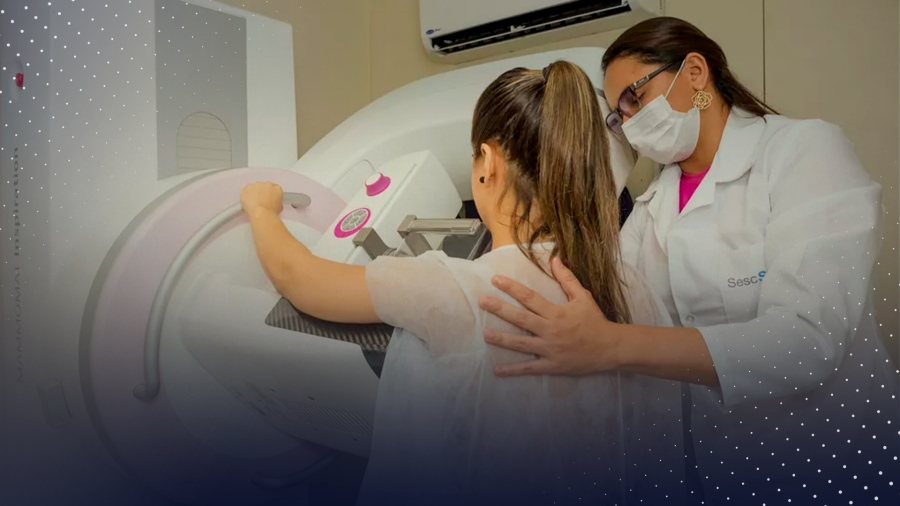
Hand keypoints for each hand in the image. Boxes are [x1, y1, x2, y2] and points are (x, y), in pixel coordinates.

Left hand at [241, 182, 283, 216]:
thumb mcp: (279, 207)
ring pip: (255, 187)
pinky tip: (247, 202)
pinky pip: (247, 190)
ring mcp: (257, 184)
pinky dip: (247, 195)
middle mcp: (267, 184)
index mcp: (277, 188)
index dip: (271, 194)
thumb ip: (276, 201)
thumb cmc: (272, 212)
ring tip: (253, 202)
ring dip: (255, 193)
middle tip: (261, 201)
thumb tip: (272, 202)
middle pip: (265, 186)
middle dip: (263, 192)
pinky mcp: (248, 187)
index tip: (269, 199)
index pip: (274, 189)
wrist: (261, 213)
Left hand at [479, 257, 619, 375]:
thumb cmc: (595, 321)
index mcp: (557, 313)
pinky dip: (513, 370)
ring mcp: (550, 349)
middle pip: (521, 318)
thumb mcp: (583, 297)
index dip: (512, 288)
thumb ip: (567, 279)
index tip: (495, 279)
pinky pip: (530, 368)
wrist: (611, 348)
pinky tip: (497, 370)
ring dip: (502, 339)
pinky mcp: (552, 365)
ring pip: (521, 344)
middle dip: (500, 309)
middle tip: (482, 301)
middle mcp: (551, 330)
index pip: (530, 297)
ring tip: (485, 334)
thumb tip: (555, 259)